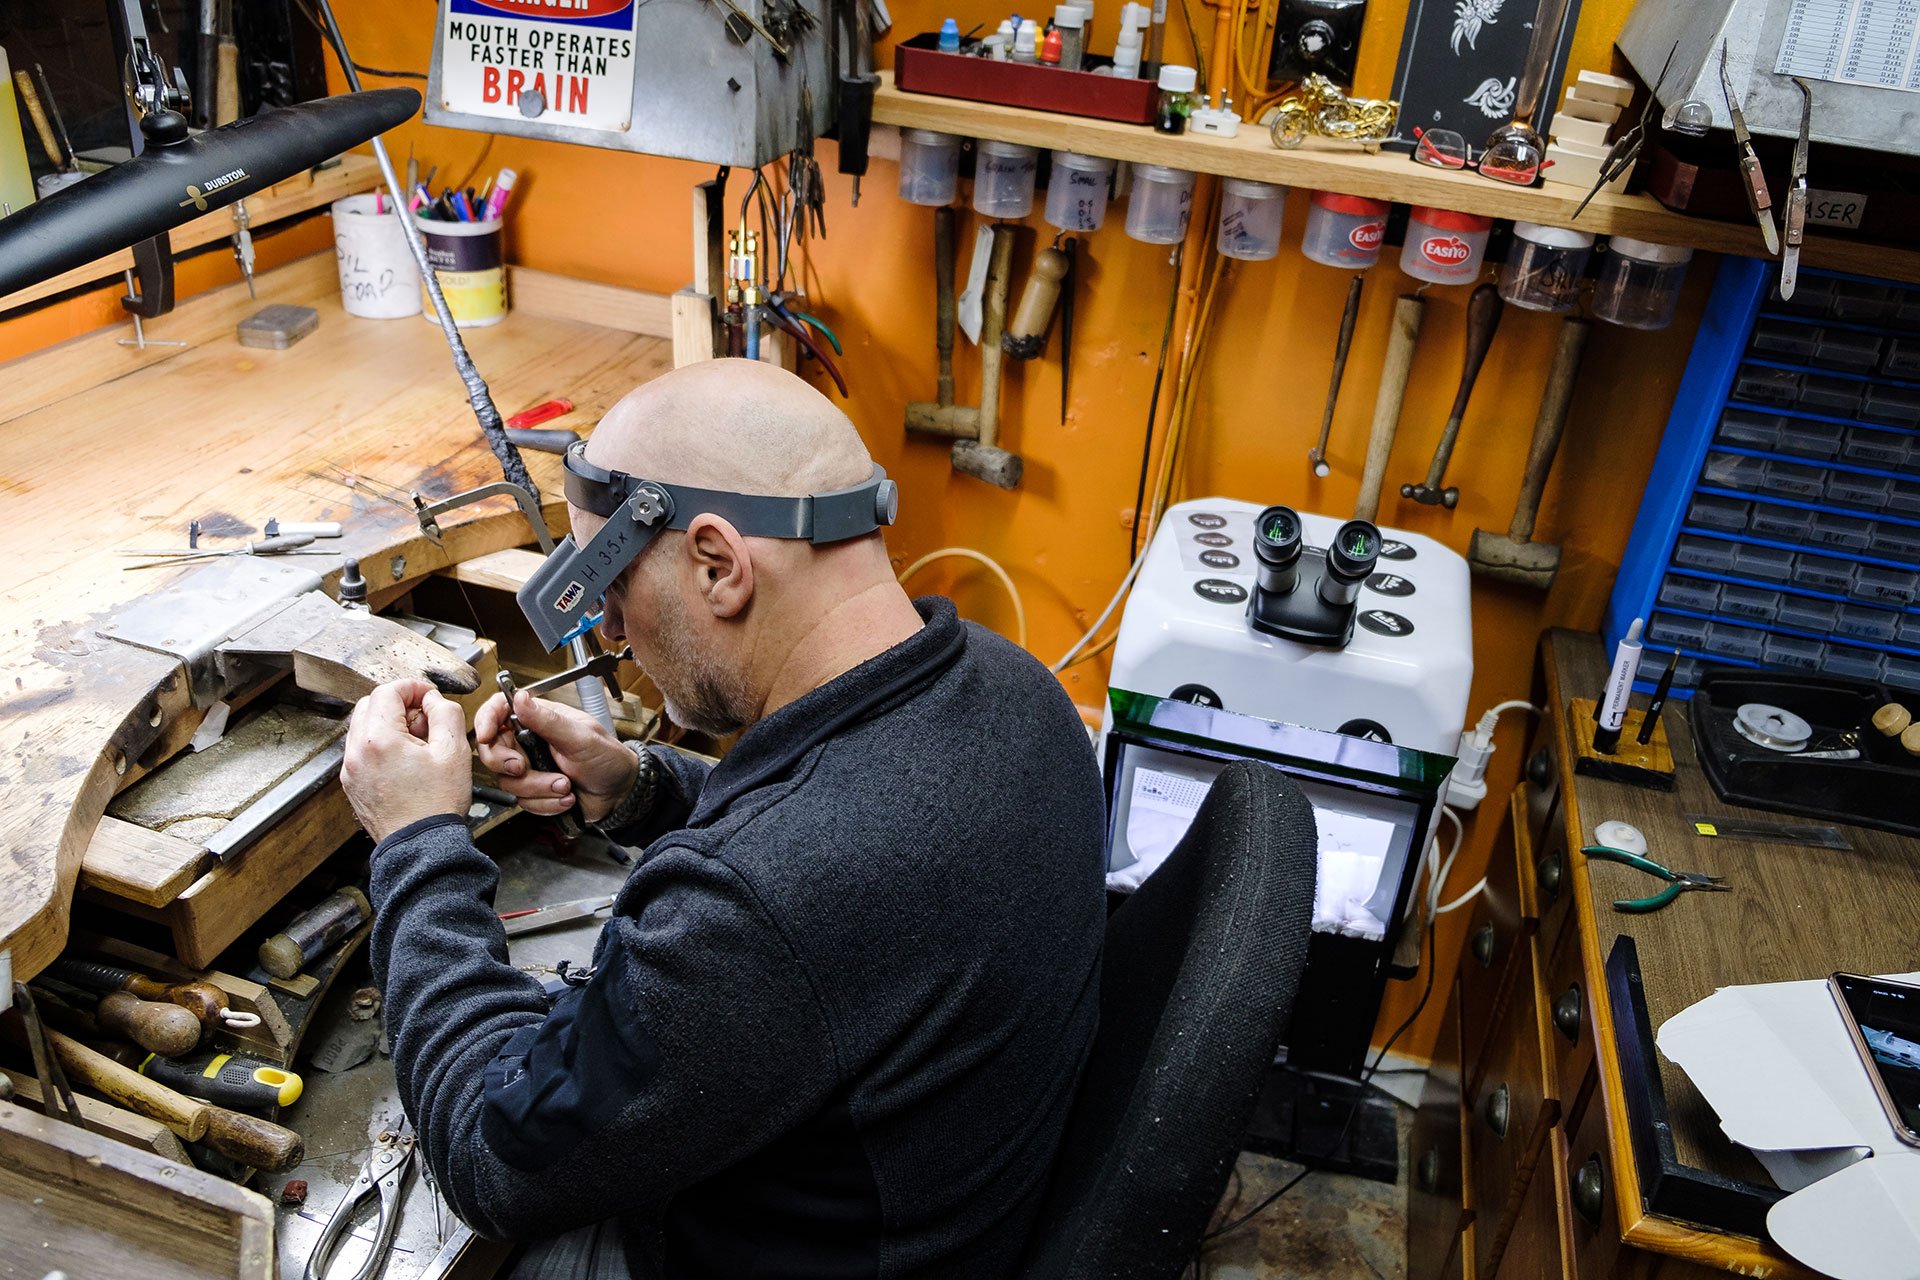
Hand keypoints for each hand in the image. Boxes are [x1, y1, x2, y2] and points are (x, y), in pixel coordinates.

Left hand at [342, 679, 472, 843]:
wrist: (420, 846)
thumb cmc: (436, 805)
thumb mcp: (454, 751)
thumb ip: (446, 713)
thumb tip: (434, 700)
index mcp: (379, 739)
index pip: (388, 691)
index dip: (412, 687)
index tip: (429, 696)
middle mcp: (357, 752)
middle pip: (370, 705)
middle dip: (398, 703)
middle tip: (424, 716)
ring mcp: (351, 770)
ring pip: (363, 727)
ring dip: (388, 723)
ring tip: (417, 741)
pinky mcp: (353, 784)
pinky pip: (362, 750)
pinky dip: (380, 744)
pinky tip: (405, 759)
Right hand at [473, 690, 637, 824]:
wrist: (620, 793)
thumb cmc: (608, 758)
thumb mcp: (580, 737)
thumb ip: (548, 721)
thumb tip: (520, 698)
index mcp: (539, 719)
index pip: (500, 710)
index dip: (486, 720)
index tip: (486, 735)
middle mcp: (529, 742)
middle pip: (493, 751)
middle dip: (507, 764)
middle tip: (523, 768)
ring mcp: (530, 768)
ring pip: (509, 782)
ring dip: (538, 788)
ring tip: (566, 785)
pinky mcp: (534, 792)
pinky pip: (524, 802)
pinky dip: (546, 803)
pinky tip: (567, 797)